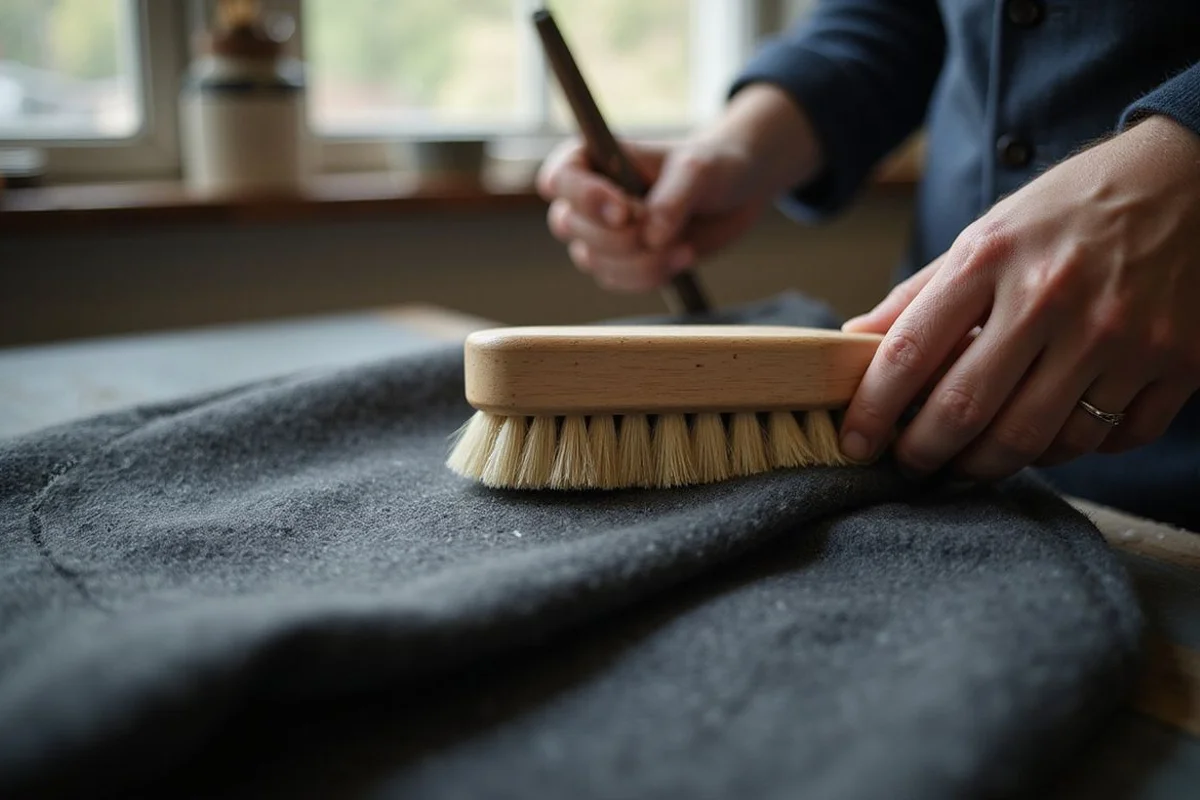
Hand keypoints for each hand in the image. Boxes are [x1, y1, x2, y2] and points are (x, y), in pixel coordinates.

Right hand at [535, 83, 822, 291]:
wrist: (736, 194)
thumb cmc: (711, 167)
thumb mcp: (698, 171)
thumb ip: (673, 198)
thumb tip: (651, 237)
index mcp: (592, 159)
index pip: (558, 179)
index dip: (584, 199)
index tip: (625, 211)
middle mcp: (587, 198)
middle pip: (570, 227)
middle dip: (620, 237)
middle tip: (665, 231)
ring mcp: (600, 234)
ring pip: (593, 261)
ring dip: (641, 262)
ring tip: (684, 246)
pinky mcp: (620, 262)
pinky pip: (617, 281)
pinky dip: (651, 276)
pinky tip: (683, 256)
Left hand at [839, 114, 1199, 479]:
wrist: (1189, 176)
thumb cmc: (1070, 210)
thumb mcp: (986, 232)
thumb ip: (920, 294)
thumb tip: (853, 340)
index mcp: (992, 258)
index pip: (909, 353)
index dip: (872, 411)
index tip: (854, 442)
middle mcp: (1052, 297)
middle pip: (966, 412)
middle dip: (924, 454)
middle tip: (911, 464)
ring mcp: (1119, 334)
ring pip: (1036, 441)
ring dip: (992, 463)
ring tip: (973, 457)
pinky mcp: (1177, 362)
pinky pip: (1107, 440)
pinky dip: (1071, 450)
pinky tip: (1051, 434)